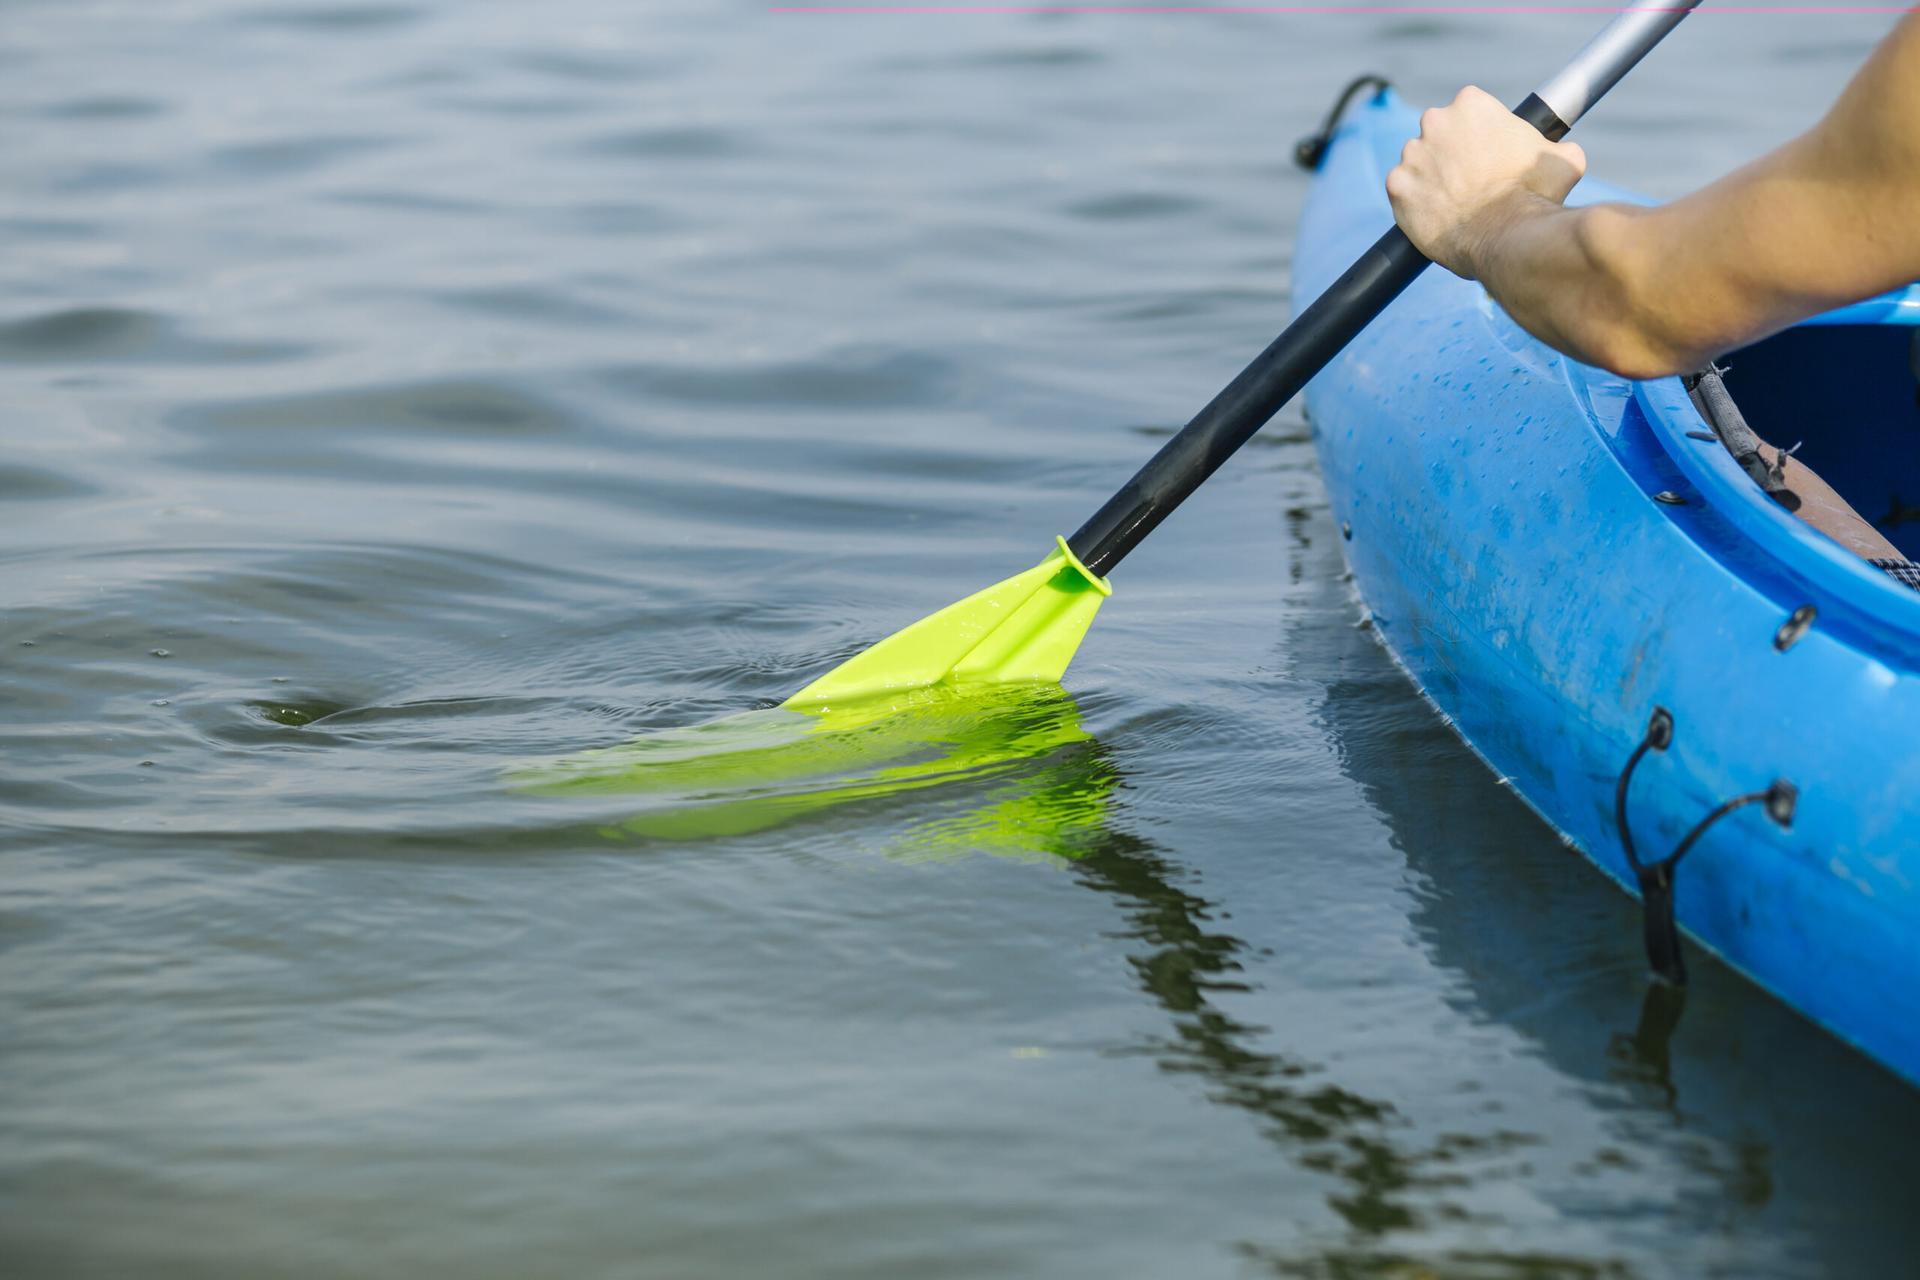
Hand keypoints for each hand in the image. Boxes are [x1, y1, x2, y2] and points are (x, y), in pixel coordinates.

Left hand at [1385, 85, 1587, 278]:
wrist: (1507, 235)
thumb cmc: (1537, 195)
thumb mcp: (1563, 158)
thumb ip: (1554, 145)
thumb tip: (1562, 150)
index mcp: (1471, 103)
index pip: (1469, 111)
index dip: (1479, 134)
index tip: (1486, 153)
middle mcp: (1435, 121)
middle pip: (1439, 132)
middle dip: (1451, 152)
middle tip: (1470, 179)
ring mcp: (1412, 154)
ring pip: (1418, 161)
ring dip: (1431, 176)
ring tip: (1454, 201)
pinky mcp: (1396, 187)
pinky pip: (1402, 190)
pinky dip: (1414, 201)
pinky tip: (1434, 213)